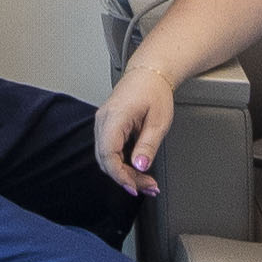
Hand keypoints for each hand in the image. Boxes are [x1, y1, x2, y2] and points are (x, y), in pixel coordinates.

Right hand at [94, 49, 180, 197]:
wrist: (149, 74)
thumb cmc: (154, 92)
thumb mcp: (158, 121)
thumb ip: (148, 145)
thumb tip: (140, 166)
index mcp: (115, 118)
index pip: (108, 154)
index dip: (120, 175)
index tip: (134, 187)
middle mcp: (103, 121)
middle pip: (105, 160)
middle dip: (126, 178)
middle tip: (148, 186)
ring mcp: (103, 124)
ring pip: (106, 158)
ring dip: (125, 173)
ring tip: (146, 182)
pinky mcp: (107, 127)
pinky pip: (110, 151)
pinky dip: (123, 164)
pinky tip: (137, 170)